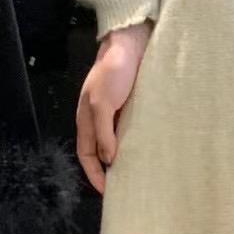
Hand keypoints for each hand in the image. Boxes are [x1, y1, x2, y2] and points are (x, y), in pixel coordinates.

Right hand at [76, 22, 151, 194]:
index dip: (93, 174)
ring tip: (137, 173)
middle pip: (100, 151)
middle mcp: (99, 118)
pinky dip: (136, 143)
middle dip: (107, 170)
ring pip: (116, 142)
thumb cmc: (114, 71)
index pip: (85, 154)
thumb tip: (109, 159)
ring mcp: (116, 112)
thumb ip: (104, 131)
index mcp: (86, 118)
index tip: (107, 191)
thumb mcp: (103, 102)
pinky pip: (131, 130)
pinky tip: (147, 151)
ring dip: (123, 158)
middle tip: (123, 187)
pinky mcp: (132, 106)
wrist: (131, 42)